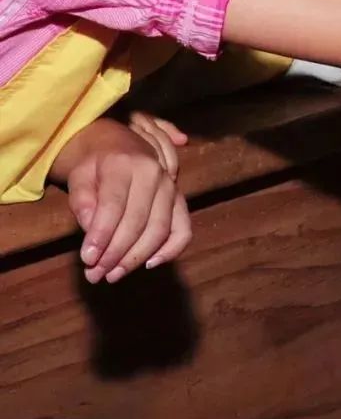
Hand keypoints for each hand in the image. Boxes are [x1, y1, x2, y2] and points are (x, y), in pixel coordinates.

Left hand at [50, 118, 191, 283]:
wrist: (119, 143)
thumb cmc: (95, 164)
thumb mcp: (80, 175)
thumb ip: (82, 201)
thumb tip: (91, 229)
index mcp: (126, 163)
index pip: (114, 205)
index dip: (101, 235)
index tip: (87, 259)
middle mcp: (154, 174)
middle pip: (138, 221)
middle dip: (116, 253)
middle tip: (96, 274)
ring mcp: (172, 187)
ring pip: (159, 229)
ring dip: (136, 257)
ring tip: (113, 274)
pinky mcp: (180, 201)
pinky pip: (183, 229)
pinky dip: (171, 250)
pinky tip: (150, 264)